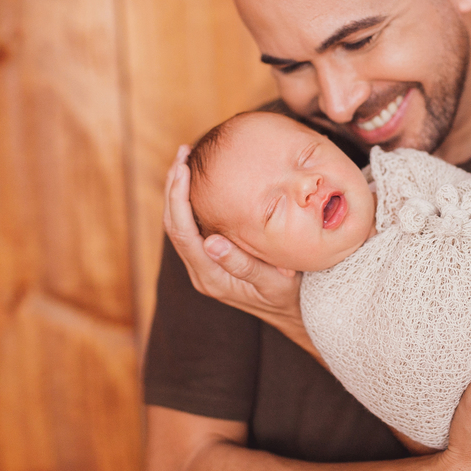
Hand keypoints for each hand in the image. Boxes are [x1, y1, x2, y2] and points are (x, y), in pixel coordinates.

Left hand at [162, 145, 319, 360]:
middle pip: (174, 226)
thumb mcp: (274, 282)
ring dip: (178, 193)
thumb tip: (211, 242)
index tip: (182, 167)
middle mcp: (202, 273)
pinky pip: (192, 229)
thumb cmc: (292, 298)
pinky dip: (190, 202)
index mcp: (212, 277)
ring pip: (179, 226)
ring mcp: (205, 268)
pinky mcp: (212, 262)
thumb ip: (243, 265)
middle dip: (173, 188)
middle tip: (182, 153)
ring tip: (185, 161)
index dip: (178, 198)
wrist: (297, 317)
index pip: (183, 233)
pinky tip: (198, 182)